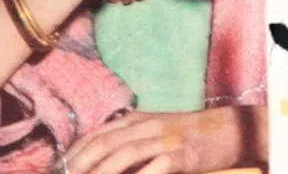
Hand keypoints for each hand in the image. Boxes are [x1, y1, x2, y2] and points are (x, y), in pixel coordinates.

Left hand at [65, 109, 244, 173]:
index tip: (58, 171)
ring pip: (125, 153)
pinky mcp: (185, 154)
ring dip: (102, 172)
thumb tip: (97, 163)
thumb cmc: (189, 135)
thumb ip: (128, 141)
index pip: (95, 135)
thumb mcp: (155, 131)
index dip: (73, 155)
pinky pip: (157, 165)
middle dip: (80, 166)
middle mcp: (148, 125)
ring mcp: (166, 139)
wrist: (230, 129)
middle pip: (104, 144)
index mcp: (137, 119)